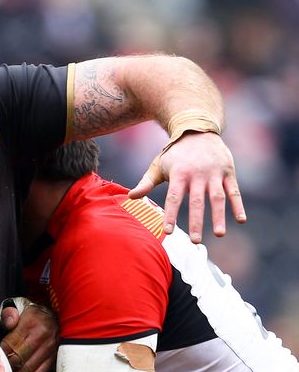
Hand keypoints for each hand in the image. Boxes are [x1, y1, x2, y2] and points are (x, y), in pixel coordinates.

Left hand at [0, 303, 57, 371]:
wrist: (54, 315)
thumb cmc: (32, 313)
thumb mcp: (19, 306)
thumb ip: (10, 313)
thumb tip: (8, 324)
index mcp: (31, 323)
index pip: (11, 344)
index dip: (0, 353)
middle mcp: (42, 337)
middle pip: (19, 358)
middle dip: (7, 367)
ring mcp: (49, 348)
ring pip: (29, 368)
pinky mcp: (54, 357)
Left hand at [128, 132, 246, 242]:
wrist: (197, 129)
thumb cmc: (174, 153)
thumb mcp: (158, 165)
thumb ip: (146, 183)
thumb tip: (130, 197)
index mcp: (178, 174)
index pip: (173, 198)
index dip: (170, 215)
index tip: (167, 232)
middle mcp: (197, 174)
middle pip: (197, 201)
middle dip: (196, 221)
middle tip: (196, 242)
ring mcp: (214, 173)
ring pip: (218, 198)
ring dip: (219, 216)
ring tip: (219, 234)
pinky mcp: (228, 172)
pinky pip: (234, 191)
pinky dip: (238, 205)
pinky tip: (240, 220)